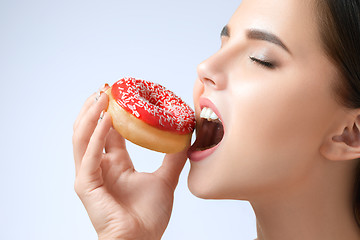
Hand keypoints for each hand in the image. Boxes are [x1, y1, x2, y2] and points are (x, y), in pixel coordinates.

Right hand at [72, 89, 187, 239]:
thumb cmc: (148, 217)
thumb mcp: (165, 180)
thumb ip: (174, 159)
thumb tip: (186, 138)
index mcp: (115, 165)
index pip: (108, 133)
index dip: (110, 113)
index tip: (117, 94)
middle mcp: (99, 166)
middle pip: (89, 130)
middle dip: (95, 108)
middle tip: (106, 88)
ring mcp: (90, 175)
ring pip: (81, 137)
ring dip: (91, 115)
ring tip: (103, 95)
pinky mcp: (86, 185)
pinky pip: (89, 155)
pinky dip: (96, 136)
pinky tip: (108, 120)